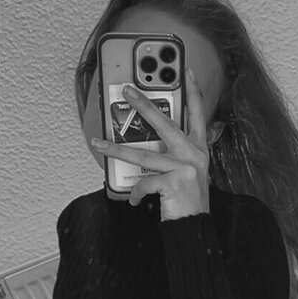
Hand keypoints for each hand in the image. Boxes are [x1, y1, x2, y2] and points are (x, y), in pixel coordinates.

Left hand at [91, 67, 209, 220]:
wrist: (195, 226)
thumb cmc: (189, 200)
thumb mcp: (191, 173)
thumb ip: (179, 154)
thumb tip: (152, 143)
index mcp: (199, 149)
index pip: (197, 114)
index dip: (194, 92)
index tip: (186, 72)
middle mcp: (194, 154)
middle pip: (165, 123)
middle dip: (144, 105)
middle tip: (128, 92)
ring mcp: (184, 168)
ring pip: (143, 155)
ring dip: (116, 150)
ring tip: (99, 144)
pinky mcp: (174, 182)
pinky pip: (144, 183)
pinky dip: (137, 192)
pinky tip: (136, 200)